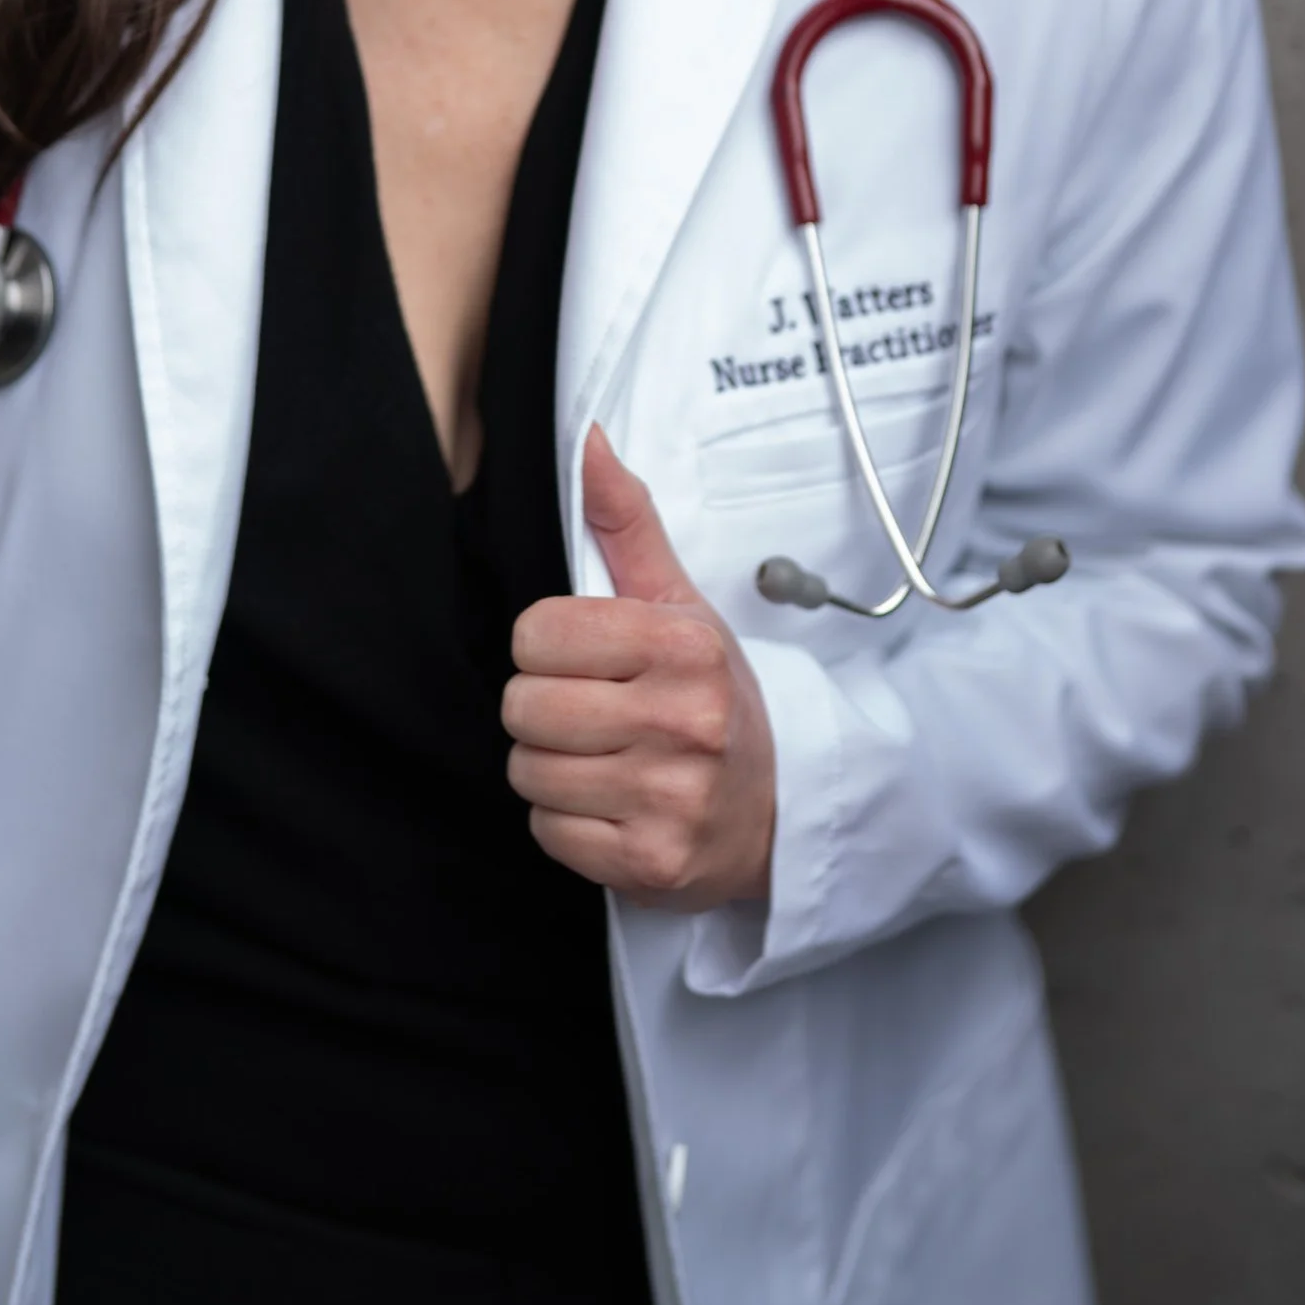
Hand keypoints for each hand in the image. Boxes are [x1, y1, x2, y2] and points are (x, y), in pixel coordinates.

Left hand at [502, 430, 776, 910]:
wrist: (781, 807)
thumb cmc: (715, 698)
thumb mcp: (681, 606)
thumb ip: (627, 524)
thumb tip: (590, 440)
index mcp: (684, 646)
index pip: (536, 633)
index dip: (548, 649)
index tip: (588, 663)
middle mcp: (684, 721)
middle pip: (524, 707)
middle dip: (544, 712)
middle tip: (594, 717)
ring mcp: (671, 797)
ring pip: (529, 772)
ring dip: (552, 770)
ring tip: (604, 763)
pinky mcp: (652, 863)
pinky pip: (549, 833)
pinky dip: (568, 824)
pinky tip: (613, 808)